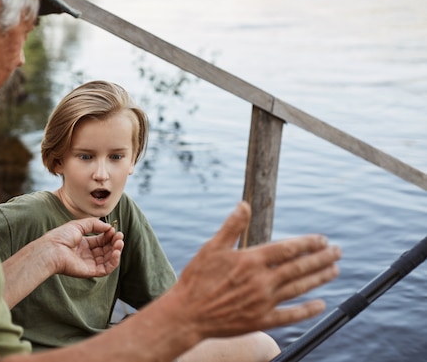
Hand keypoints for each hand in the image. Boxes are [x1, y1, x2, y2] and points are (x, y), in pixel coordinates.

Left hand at [43, 218, 124, 277]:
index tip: (113, 230)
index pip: (100, 240)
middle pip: (106, 249)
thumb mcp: (79, 225)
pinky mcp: (90, 272)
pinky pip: (106, 269)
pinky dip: (114, 261)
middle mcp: (87, 254)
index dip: (108, 235)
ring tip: (119, 243)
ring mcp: (89, 263)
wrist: (52, 250)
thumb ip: (94, 224)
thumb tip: (109, 227)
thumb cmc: (61, 236)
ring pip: (108, 259)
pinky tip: (116, 252)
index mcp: (83, 243)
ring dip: (116, 251)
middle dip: (114, 242)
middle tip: (120, 236)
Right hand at [174, 201, 340, 337]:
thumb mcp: (211, 248)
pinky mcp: (261, 320)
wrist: (187, 314)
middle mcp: (261, 281)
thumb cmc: (197, 279)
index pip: (287, 249)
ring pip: (299, 288)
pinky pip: (290, 315)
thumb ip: (231, 227)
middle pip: (299, 267)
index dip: (307, 243)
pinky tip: (320, 304)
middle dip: (321, 258)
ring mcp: (263, 302)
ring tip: (334, 270)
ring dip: (319, 278)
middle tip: (337, 251)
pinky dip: (307, 310)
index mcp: (250, 261)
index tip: (322, 239)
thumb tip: (245, 205)